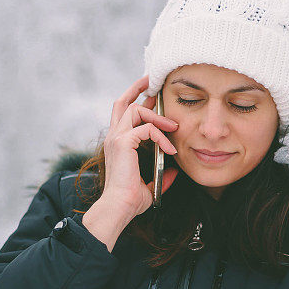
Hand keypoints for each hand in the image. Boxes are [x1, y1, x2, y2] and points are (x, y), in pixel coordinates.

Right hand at [101, 74, 179, 217]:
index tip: (150, 92)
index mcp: (117, 143)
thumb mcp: (150, 184)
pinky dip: (161, 137)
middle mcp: (113, 136)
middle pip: (123, 102)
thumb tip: (174, 170)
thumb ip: (161, 174)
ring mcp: (116, 137)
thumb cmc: (130, 200)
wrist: (119, 207)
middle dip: (139, 88)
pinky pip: (147, 129)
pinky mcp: (123, 142)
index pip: (123, 113)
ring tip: (173, 128)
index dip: (136, 99)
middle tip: (154, 80)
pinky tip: (170, 150)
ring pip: (136, 110)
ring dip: (157, 116)